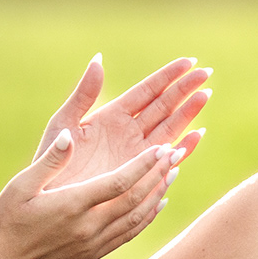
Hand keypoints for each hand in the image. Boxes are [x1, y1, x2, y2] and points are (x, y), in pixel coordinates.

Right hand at [0, 124, 196, 258]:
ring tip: (173, 173)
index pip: (118, 183)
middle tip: (176, 153)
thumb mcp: (21, 185)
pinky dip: (148, 217)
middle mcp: (88, 227)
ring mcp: (93, 244)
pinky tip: (157, 203)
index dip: (143, 165)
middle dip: (158, 175)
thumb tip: (70, 136)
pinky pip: (129, 234)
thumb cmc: (6, 220)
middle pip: (135, 200)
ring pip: (137, 218)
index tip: (162, 148)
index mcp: (71, 206)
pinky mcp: (94, 255)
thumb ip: (50, 160)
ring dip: (158, 194)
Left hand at [33, 56, 211, 192]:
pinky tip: (197, 135)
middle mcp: (129, 132)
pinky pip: (168, 158)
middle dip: (185, 89)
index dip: (168, 76)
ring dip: (189, 112)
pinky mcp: (141, 173)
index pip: (147, 90)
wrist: (50, 198)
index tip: (189, 62)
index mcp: (112, 115)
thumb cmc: (51, 160)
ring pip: (170, 128)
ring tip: (206, 95)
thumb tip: (98, 59)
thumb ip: (84, 94)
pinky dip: (184, 148)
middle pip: (164, 105)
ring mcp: (137, 153)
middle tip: (207, 73)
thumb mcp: (63, 123)